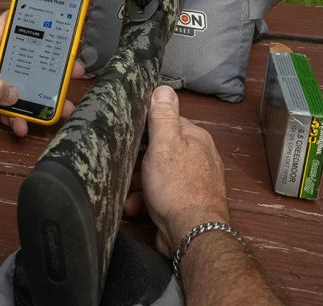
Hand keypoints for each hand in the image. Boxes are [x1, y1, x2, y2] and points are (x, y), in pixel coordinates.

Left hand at [0, 13, 82, 139]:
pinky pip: (16, 113)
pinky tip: (23, 127)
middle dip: (53, 65)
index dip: (31, 15)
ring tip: (63, 106)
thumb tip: (16, 94)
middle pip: (31, 60)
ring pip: (28, 89)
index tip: (56, 14)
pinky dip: (23, 121)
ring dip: (45, 98)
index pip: (12, 23)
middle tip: (74, 69)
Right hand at [124, 86, 229, 254]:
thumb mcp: (165, 145)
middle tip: (124, 169)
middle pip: (160, 152)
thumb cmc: (179, 187)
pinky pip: (160, 197)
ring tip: (128, 194)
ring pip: (157, 176)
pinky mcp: (184, 204)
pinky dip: (145, 202)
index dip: (147, 129)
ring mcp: (192, 182)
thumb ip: (163, 117)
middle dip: (139, 162)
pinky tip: (135, 208)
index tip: (129, 136)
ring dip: (138, 185)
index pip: (168, 124)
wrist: (191, 234)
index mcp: (196, 138)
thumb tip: (164, 89)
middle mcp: (198, 158)